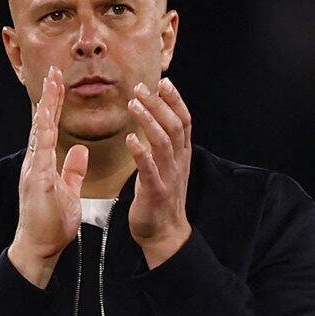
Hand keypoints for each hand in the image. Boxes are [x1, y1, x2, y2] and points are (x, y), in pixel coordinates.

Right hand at [9, 65, 88, 287]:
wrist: (37, 248)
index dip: (54, 106)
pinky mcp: (36, 179)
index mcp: (42, 164)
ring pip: (38, 130)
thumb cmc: (51, 224)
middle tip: (54, 72)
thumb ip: (72, 170)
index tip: (58, 84)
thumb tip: (80, 150)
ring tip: (51, 83)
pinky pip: (41, 149)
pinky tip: (46, 114)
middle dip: (48, 97)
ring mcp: (33, 169)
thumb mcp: (68, 191)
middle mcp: (35, 162)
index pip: (49, 128)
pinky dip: (43, 130)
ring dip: (45, 106)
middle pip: (40, 123)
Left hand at [126, 77, 191, 268]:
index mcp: (181, 155)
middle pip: (174, 126)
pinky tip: (130, 138)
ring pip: (163, 142)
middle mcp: (179, 162)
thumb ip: (164, 144)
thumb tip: (156, 118)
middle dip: (159, 104)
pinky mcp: (156, 191)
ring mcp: (169, 176)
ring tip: (134, 104)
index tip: (164, 81)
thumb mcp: (167, 167)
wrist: (164, 234)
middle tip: (142, 87)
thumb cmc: (160, 198)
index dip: (175, 100)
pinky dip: (141, 152)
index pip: (184, 121)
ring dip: (149, 120)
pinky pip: (149, 169)